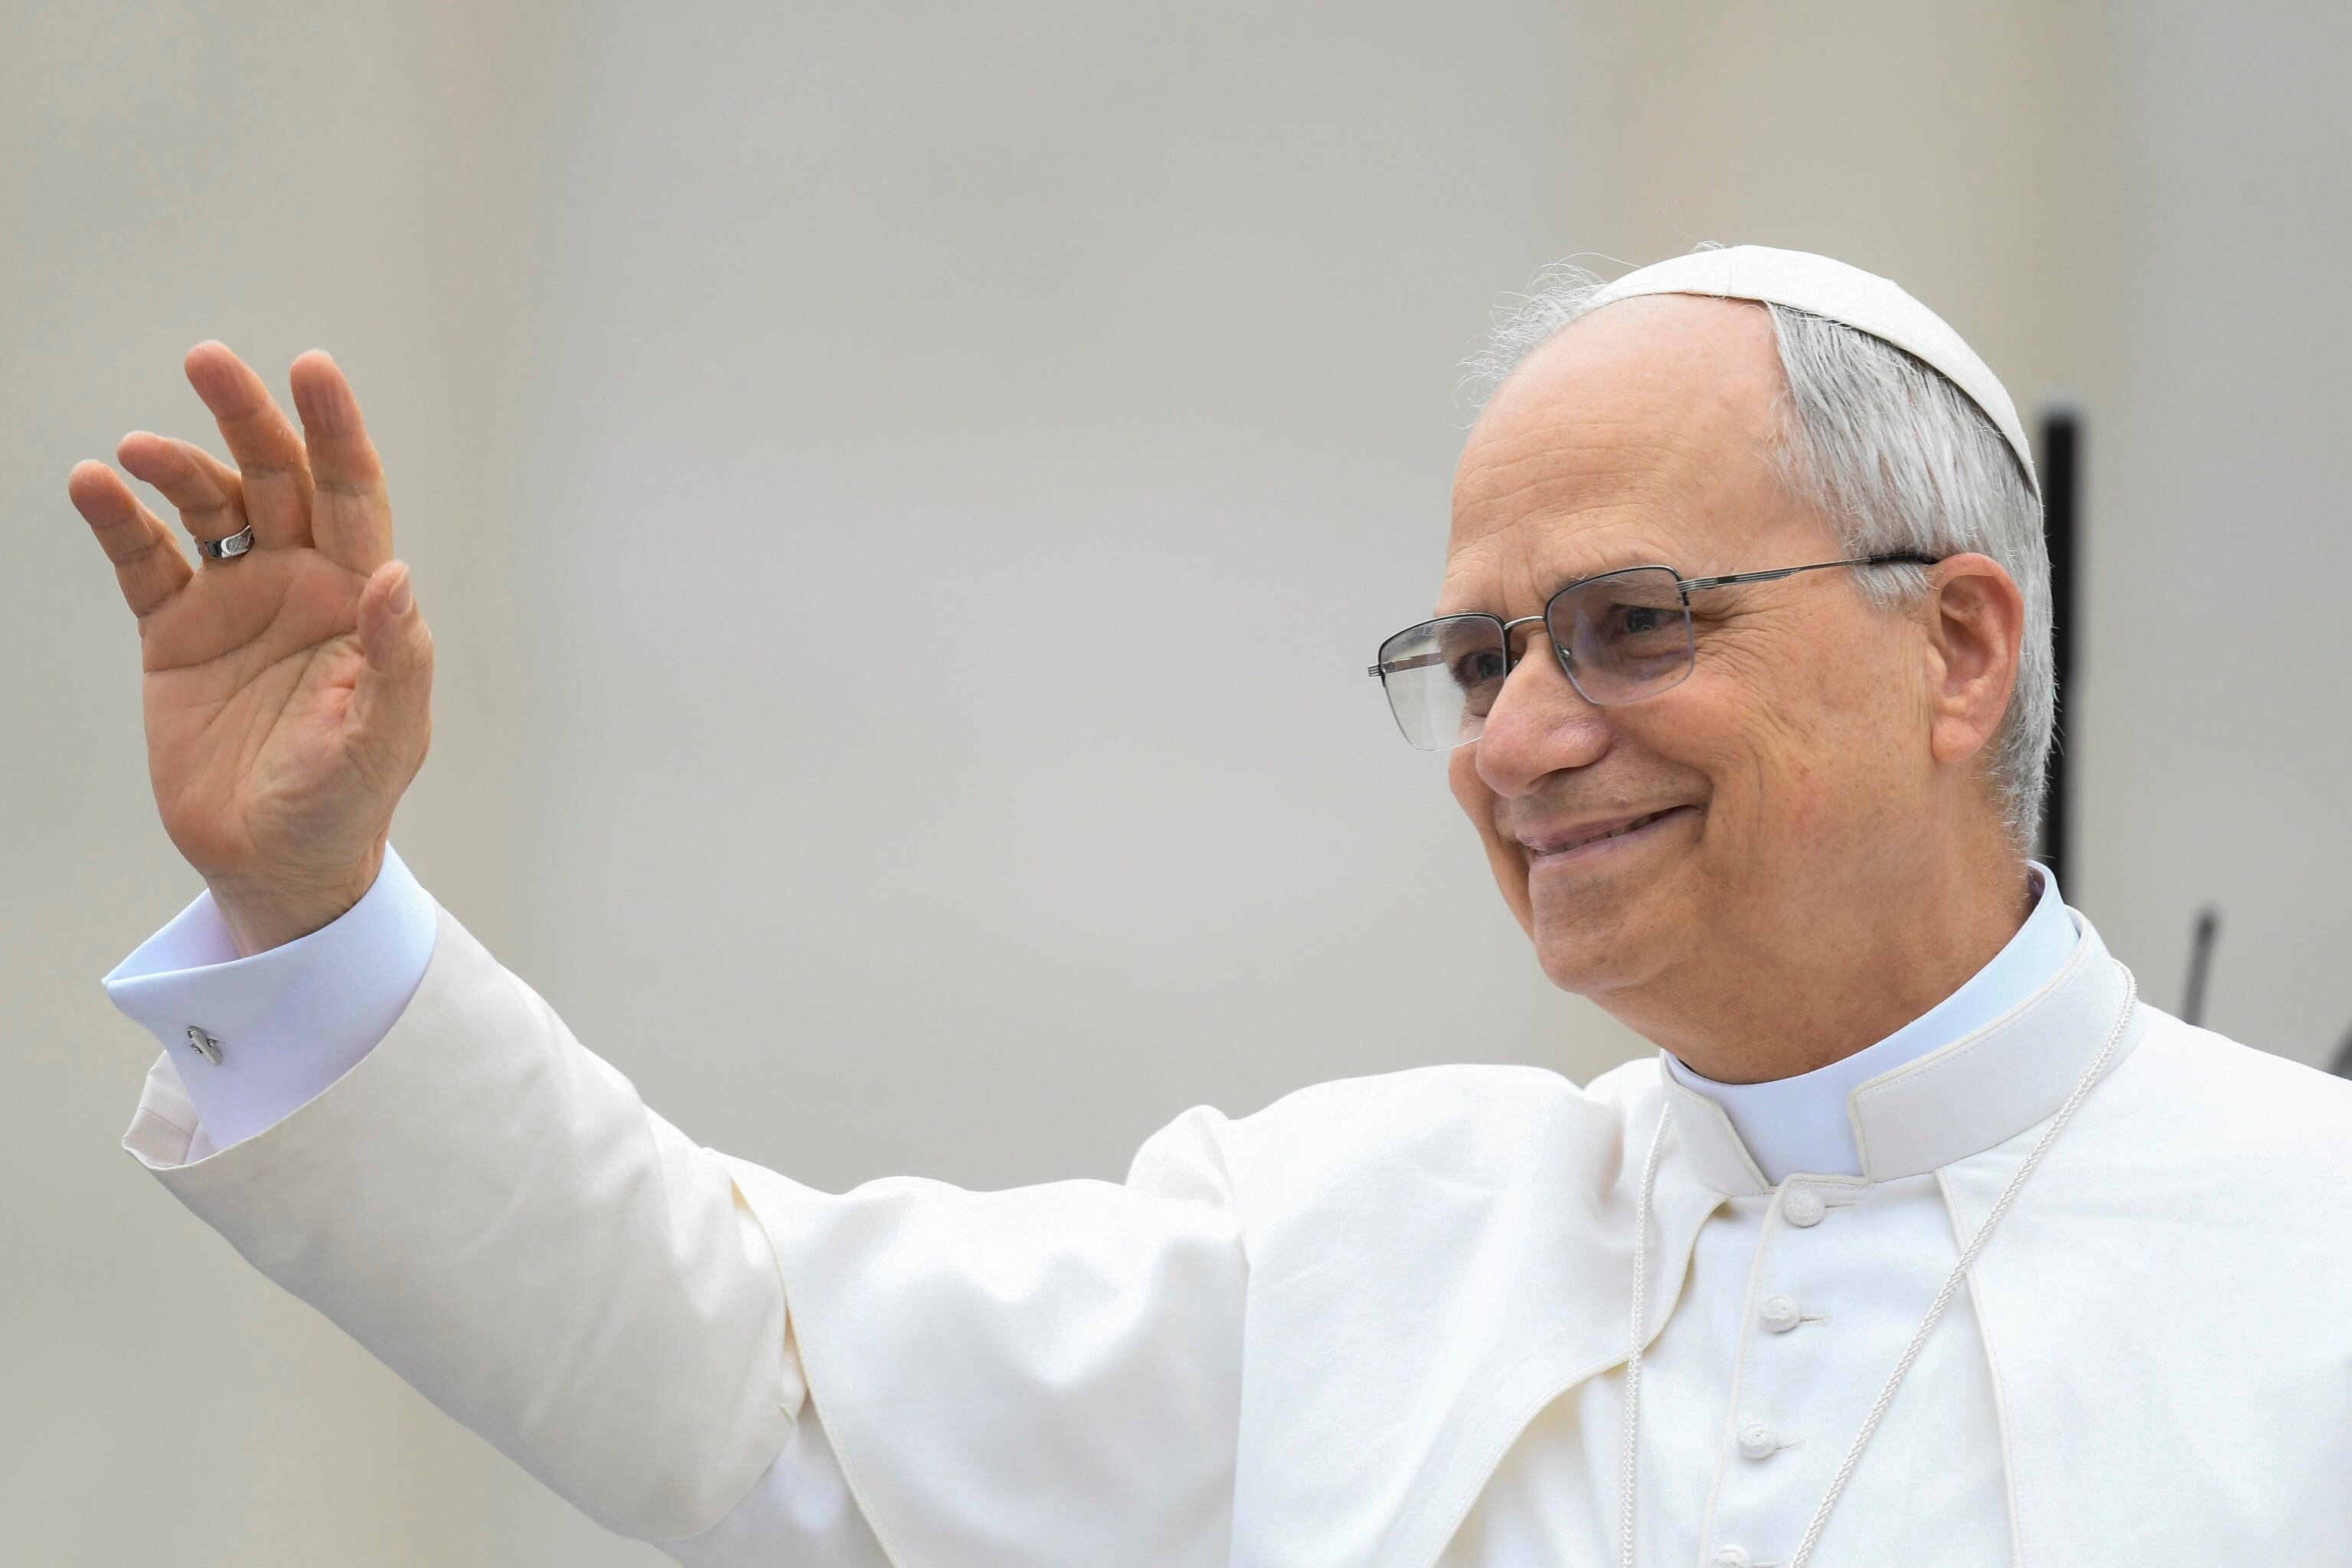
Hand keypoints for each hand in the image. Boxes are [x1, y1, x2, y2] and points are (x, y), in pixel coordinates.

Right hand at [70, 344, 433, 954]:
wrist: (275, 862)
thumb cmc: (347, 801)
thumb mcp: (384, 735)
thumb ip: (394, 654)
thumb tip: (395, 574)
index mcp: (360, 598)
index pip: (351, 494)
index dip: (335, 431)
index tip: (311, 368)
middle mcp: (300, 584)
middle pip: (274, 478)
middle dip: (248, 418)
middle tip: (210, 361)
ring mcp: (236, 603)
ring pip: (205, 507)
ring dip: (175, 466)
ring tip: (135, 450)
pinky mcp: (176, 634)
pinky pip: (144, 562)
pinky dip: (118, 521)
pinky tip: (93, 485)